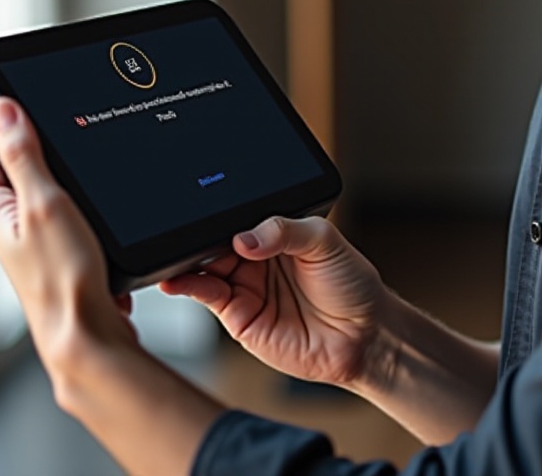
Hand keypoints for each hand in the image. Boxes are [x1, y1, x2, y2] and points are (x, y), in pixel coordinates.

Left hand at [0, 98, 136, 371]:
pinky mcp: (62, 255)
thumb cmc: (64, 277)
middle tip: (31, 112)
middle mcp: (12, 228)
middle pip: (11, 174)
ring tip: (62, 146)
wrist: (87, 333)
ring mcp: (36, 244)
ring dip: (49, 170)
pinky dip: (74, 197)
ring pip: (39, 194)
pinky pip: (64, 214)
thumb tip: (3, 109)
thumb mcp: (44, 204)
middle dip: (21, 143)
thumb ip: (24, 156)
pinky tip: (90, 195)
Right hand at [161, 216, 386, 388]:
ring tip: (176, 254)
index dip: (223, 214)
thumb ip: (285, 230)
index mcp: (276, 234)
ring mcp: (247, 288)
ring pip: (205, 268)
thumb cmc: (352, 284)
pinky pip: (207, 296)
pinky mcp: (240, 318)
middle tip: (191, 230)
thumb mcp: (325, 240)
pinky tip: (179, 280)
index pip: (239, 219)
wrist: (365, 335)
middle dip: (200, 235)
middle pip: (216, 242)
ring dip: (187, 261)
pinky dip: (189, 287)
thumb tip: (245, 237)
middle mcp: (257, 260)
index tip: (207, 206)